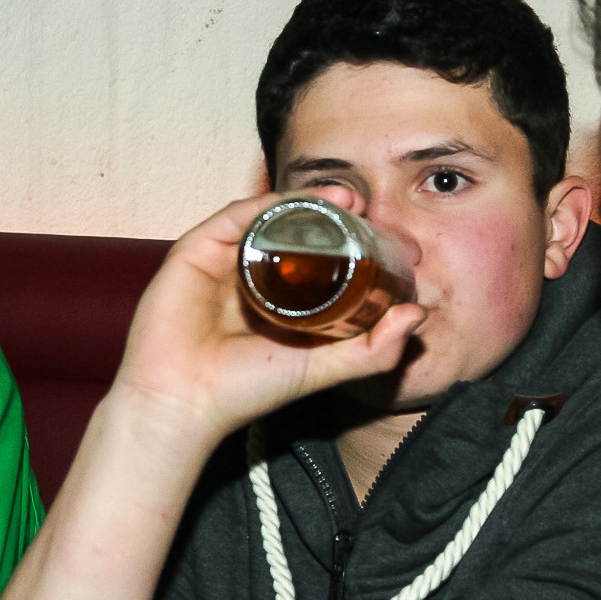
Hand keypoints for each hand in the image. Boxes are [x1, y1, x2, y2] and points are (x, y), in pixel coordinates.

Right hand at [112, 192, 424, 443]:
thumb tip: (417, 315)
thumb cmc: (245, 391)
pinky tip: (296, 202)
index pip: (316, 257)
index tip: (381, 229)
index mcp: (278, 301)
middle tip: (364, 203)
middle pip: (292, 231)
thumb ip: (373, 351)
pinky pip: (233, 217)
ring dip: (304, 201)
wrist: (184, 402)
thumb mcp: (324, 369)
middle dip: (330, 213)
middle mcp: (251, 276)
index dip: (348, 239)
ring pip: (265, 217)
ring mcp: (222, 261)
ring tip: (342, 197)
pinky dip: (264, 204)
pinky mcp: (194, 251)